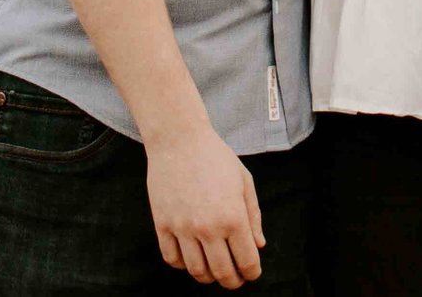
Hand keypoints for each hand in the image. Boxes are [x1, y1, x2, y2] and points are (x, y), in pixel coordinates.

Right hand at [146, 124, 264, 286]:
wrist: (178, 139)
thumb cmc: (216, 157)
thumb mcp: (244, 181)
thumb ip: (253, 216)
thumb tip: (258, 245)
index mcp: (233, 217)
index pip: (246, 261)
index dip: (252, 273)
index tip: (252, 273)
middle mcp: (208, 227)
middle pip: (222, 272)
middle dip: (232, 281)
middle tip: (235, 278)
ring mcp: (183, 228)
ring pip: (196, 270)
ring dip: (208, 277)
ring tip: (214, 270)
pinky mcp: (162, 224)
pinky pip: (172, 259)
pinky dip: (182, 265)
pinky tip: (191, 257)